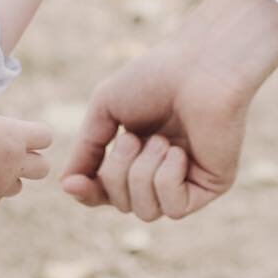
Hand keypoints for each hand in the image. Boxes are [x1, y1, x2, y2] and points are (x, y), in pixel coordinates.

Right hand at [0, 76, 52, 237]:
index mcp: (14, 136)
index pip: (46, 136)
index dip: (38, 134)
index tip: (23, 132)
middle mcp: (14, 162)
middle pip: (44, 167)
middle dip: (33, 162)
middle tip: (12, 154)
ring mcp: (2, 186)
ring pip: (19, 186)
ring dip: (9, 179)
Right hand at [62, 0, 277, 219]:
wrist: (200, 66)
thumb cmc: (155, 78)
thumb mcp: (105, 109)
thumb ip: (86, 148)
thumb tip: (67, 186)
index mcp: (137, 154)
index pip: (107, 192)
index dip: (88, 193)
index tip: (72, 185)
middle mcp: (162, 171)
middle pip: (122, 204)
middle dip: (118, 173)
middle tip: (132, 137)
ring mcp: (187, 180)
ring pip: (147, 212)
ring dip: (143, 174)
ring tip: (160, 141)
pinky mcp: (211, 185)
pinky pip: (174, 208)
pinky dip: (168, 180)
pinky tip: (179, 153)